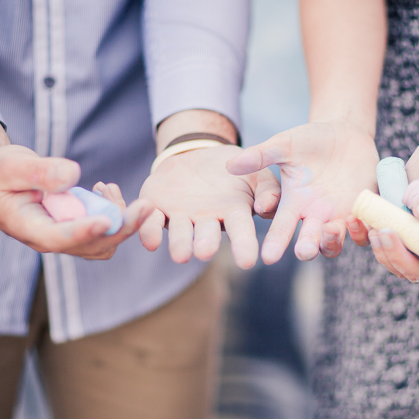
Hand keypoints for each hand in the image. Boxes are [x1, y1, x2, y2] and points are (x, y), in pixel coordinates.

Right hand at [0, 115, 153, 259]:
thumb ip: (40, 171)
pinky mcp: (77, 229)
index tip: (107, 220)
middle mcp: (49, 240)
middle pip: (93, 245)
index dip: (84, 231)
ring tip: (110, 187)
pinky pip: (104, 229)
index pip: (58, 238)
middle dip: (122, 227)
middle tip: (146, 204)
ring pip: (104, 241)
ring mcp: (65, 237)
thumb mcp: (12, 165)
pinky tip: (106, 188)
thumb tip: (73, 175)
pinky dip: (114, 211)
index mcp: (27, 228)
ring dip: (120, 218)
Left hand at [137, 145, 279, 268]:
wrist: (198, 156)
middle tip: (204, 252)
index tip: (248, 262)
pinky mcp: (157, 207)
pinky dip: (150, 231)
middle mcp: (207, 220)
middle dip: (205, 244)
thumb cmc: (234, 170)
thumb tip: (268, 207)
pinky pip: (152, 222)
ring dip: (179, 244)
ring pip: (180, 233)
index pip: (241, 232)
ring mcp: (181, 216)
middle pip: (207, 235)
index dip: (244, 246)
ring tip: (181, 256)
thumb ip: (268, 190)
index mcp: (233, 213)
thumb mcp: (257, 174)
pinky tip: (150, 241)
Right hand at [226, 120, 378, 263]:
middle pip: (309, 241)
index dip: (275, 242)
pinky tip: (359, 219)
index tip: (267, 257)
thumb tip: (230, 165)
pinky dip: (362, 231)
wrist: (345, 133)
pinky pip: (363, 231)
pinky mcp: (362, 211)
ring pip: (334, 243)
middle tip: (302, 251)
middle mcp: (315, 216)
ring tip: (330, 229)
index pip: (281, 228)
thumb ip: (261, 155)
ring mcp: (339, 216)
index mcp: (294, 204)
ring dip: (332, 242)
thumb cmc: (310, 138)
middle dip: (306, 247)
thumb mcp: (285, 144)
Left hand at [345, 134, 418, 296]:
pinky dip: (363, 233)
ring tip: (369, 225)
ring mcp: (410, 235)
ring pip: (391, 257)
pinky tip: (355, 219)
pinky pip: (375, 237)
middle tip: (385, 234)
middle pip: (414, 268)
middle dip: (397, 258)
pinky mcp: (391, 222)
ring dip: (378, 249)